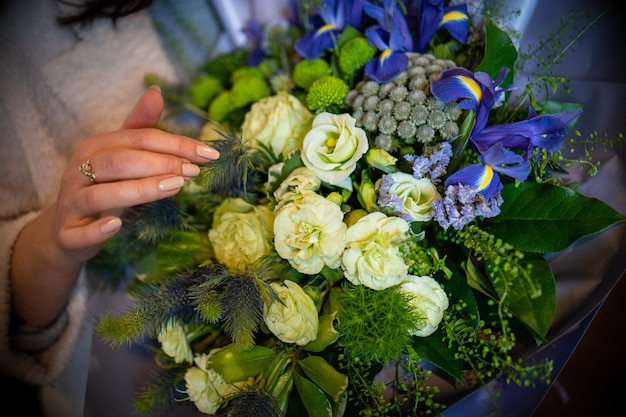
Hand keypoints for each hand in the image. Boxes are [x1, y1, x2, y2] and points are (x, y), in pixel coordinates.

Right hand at [10, 86, 218, 326]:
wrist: (68, 232)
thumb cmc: (103, 188)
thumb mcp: (120, 157)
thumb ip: (139, 128)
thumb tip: (156, 91)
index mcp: (93, 148)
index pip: (138, 138)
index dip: (174, 144)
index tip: (208, 153)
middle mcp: (78, 171)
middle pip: (120, 161)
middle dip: (160, 164)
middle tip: (193, 171)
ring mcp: (71, 203)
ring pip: (101, 193)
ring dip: (140, 189)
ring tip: (175, 187)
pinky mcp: (68, 234)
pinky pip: (80, 232)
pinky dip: (98, 229)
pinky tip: (118, 224)